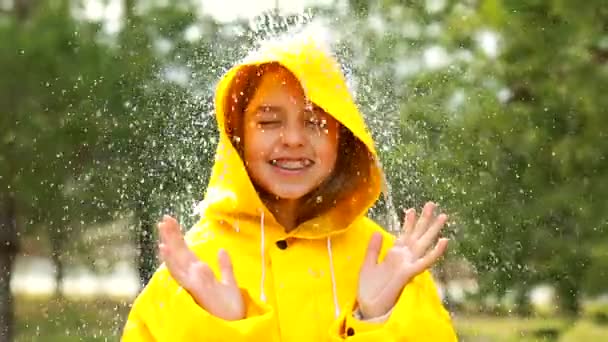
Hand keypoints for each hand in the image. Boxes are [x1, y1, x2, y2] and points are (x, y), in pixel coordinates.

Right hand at [158, 215, 244, 320]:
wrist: (233, 324)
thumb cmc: (230, 308)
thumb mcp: (230, 283)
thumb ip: (225, 267)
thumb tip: (222, 250)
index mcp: (199, 273)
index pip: (186, 252)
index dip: (178, 237)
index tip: (171, 221)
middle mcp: (192, 277)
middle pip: (179, 253)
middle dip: (172, 236)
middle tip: (165, 218)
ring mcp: (192, 283)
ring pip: (177, 261)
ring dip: (170, 245)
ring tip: (162, 228)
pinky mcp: (195, 289)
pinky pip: (183, 274)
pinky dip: (173, 261)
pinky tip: (166, 249)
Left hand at [357, 202, 448, 318]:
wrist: (369, 306)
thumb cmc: (369, 289)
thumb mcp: (368, 264)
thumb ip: (373, 249)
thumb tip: (378, 232)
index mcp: (394, 255)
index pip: (404, 235)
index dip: (408, 223)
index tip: (411, 209)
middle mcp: (404, 258)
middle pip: (417, 235)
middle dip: (424, 220)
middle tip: (432, 204)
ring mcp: (408, 264)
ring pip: (424, 244)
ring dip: (433, 230)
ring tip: (442, 216)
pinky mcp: (409, 273)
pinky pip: (425, 261)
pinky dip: (435, 252)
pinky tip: (444, 241)